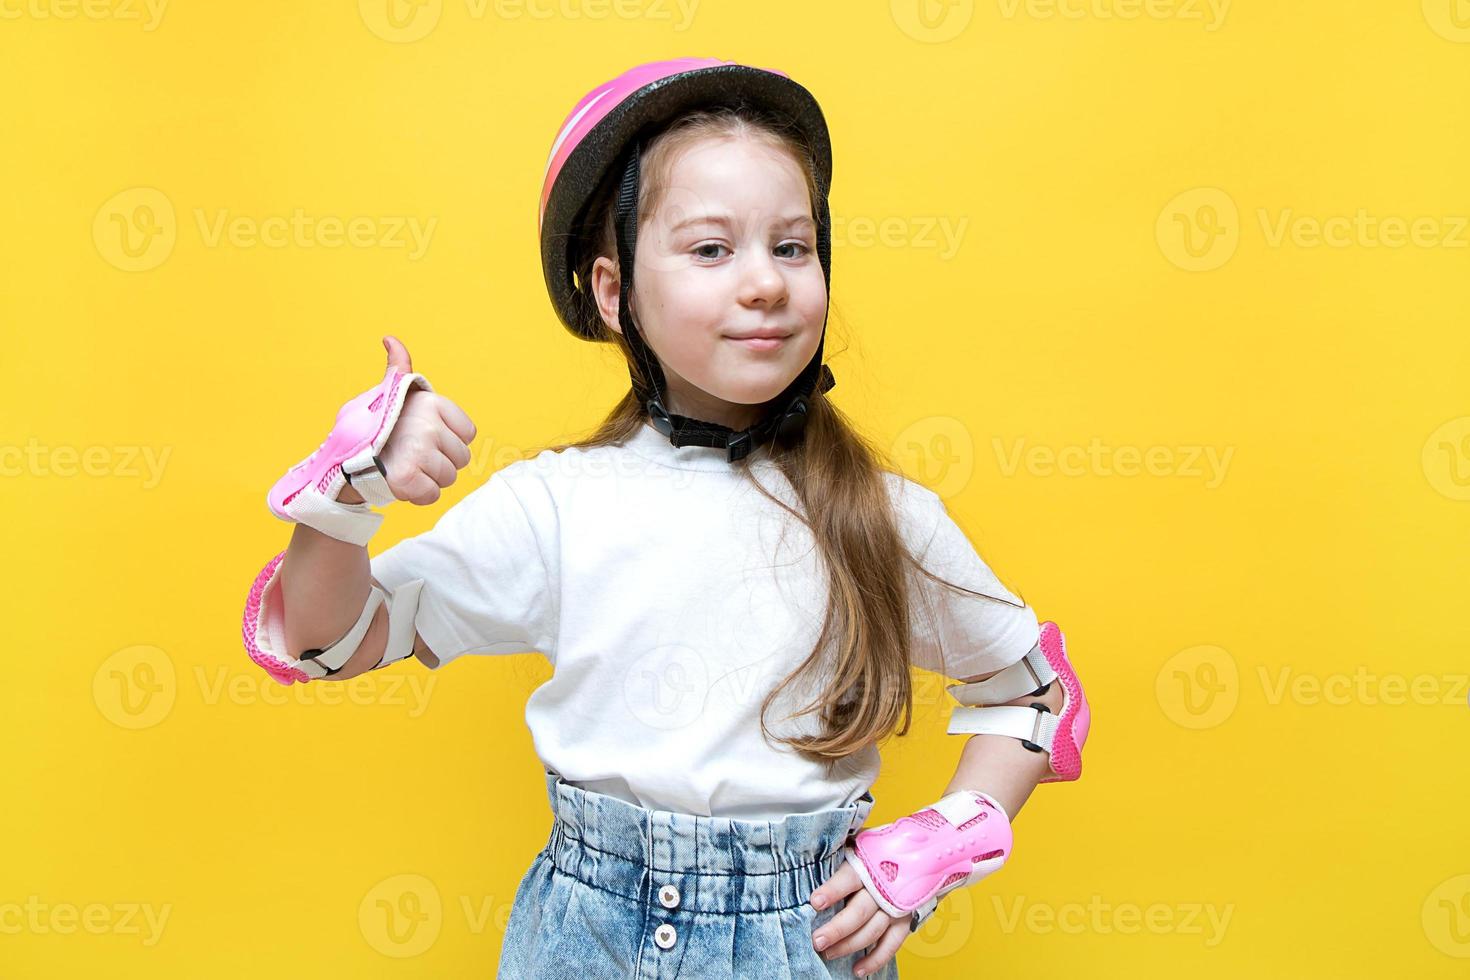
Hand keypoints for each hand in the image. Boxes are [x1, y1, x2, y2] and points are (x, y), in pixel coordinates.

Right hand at [375, 334, 477, 505]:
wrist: (338, 463)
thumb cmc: (365, 429)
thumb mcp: (382, 394)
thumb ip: (398, 372)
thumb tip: (391, 340)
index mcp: (431, 402)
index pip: (468, 433)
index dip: (447, 441)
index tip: (423, 438)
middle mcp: (428, 425)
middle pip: (461, 458)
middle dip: (438, 462)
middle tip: (410, 455)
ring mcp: (419, 451)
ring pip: (448, 477)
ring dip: (428, 479)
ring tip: (403, 466)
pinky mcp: (409, 478)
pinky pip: (433, 495)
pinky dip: (418, 495)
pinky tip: (400, 483)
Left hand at [808, 853, 911, 977]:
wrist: (920, 857)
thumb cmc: (877, 854)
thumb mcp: (859, 846)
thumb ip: (840, 853)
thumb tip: (808, 850)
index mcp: (868, 866)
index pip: (848, 879)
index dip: (832, 891)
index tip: (815, 902)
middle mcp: (883, 888)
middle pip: (858, 912)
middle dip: (837, 929)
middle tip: (817, 941)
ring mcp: (896, 907)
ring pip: (872, 931)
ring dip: (849, 945)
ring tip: (828, 953)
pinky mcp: (905, 921)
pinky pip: (891, 945)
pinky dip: (875, 960)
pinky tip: (857, 969)